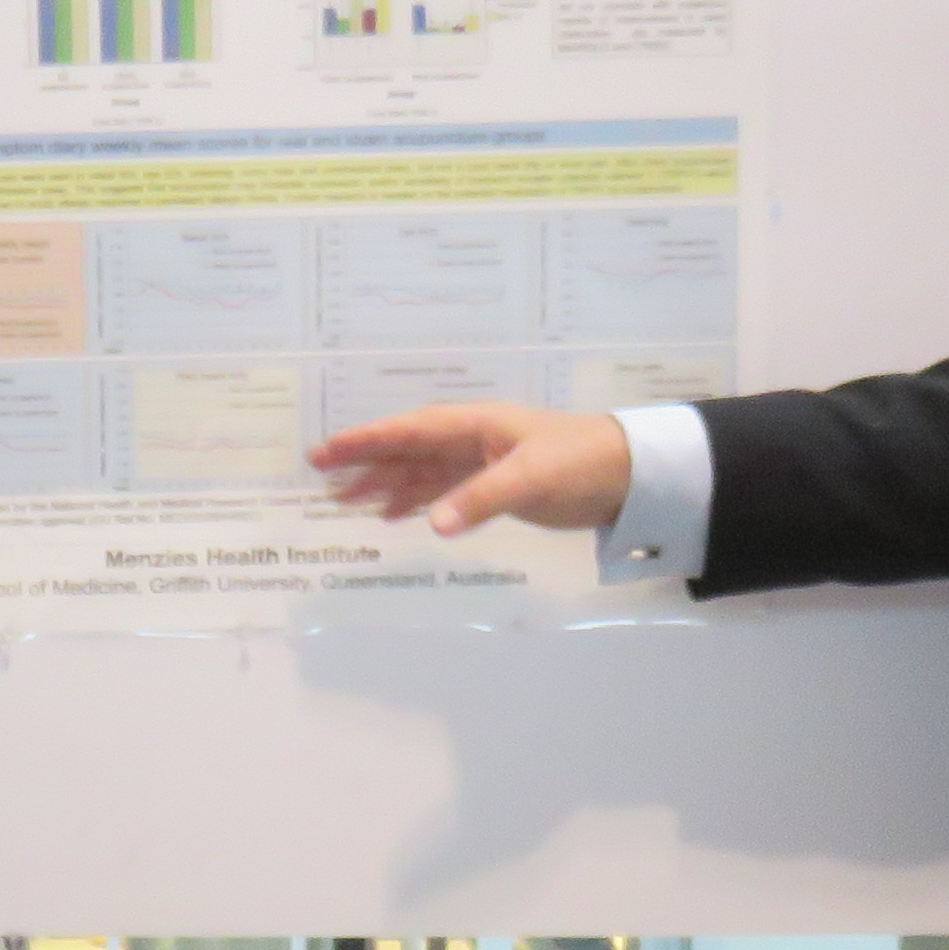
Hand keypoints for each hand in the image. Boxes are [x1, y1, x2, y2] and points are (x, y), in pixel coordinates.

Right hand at [309, 402, 633, 536]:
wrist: (629, 475)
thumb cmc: (581, 463)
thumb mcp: (532, 479)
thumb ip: (480, 500)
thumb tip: (432, 525)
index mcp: (476, 425)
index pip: (410, 431)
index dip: (367, 441)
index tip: (327, 451)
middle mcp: (472, 439)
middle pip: (407, 449)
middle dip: (365, 460)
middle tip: (319, 473)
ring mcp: (482, 462)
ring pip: (420, 471)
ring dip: (384, 484)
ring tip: (344, 500)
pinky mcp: (494, 486)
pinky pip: (442, 490)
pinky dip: (415, 501)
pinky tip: (394, 515)